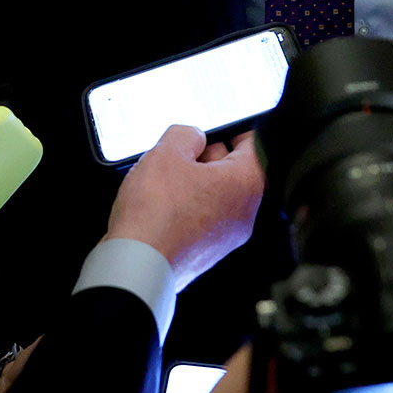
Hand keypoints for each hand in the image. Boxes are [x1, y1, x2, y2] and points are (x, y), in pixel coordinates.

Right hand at [107, 125, 264, 290]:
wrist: (137, 266)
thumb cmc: (156, 215)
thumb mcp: (166, 153)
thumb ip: (185, 134)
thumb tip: (192, 137)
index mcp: (244, 185)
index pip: (254, 147)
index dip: (237, 130)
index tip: (226, 126)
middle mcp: (243, 214)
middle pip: (234, 173)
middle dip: (210, 156)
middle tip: (183, 149)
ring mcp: (225, 238)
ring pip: (217, 197)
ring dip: (195, 183)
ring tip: (164, 178)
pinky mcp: (205, 253)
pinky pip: (202, 219)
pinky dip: (186, 207)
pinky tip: (161, 203)